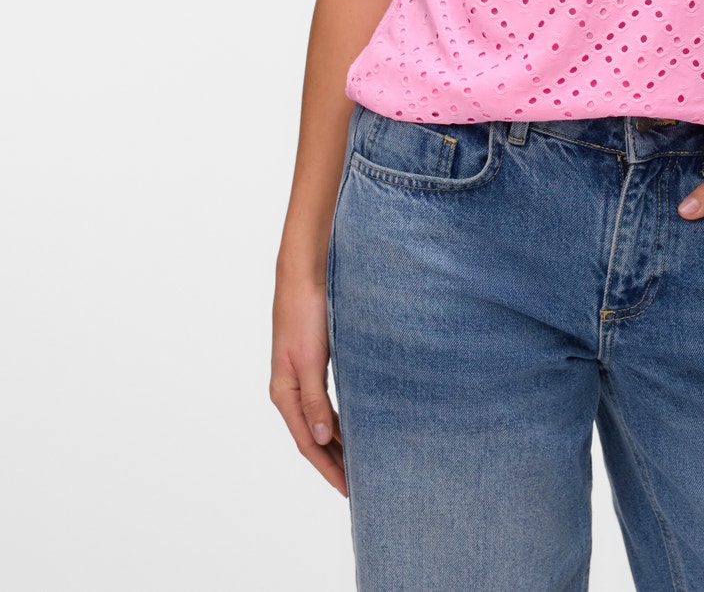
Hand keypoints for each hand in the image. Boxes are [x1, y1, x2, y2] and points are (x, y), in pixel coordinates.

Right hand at [270, 270, 346, 496]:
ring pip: (319, 421)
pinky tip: (353, 424)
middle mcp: (289, 390)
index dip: (327, 468)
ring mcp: (300, 377)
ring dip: (336, 442)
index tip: (348, 489)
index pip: (307, 444)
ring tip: (358, 462)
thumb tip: (320, 440)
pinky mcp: (312, 363)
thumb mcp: (310, 360)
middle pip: (312, 437)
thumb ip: (314, 401)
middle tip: (358, 484)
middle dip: (333, 462)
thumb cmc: (305, 313)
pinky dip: (338, 419)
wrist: (304, 275)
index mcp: (284, 393)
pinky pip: (324, 402)